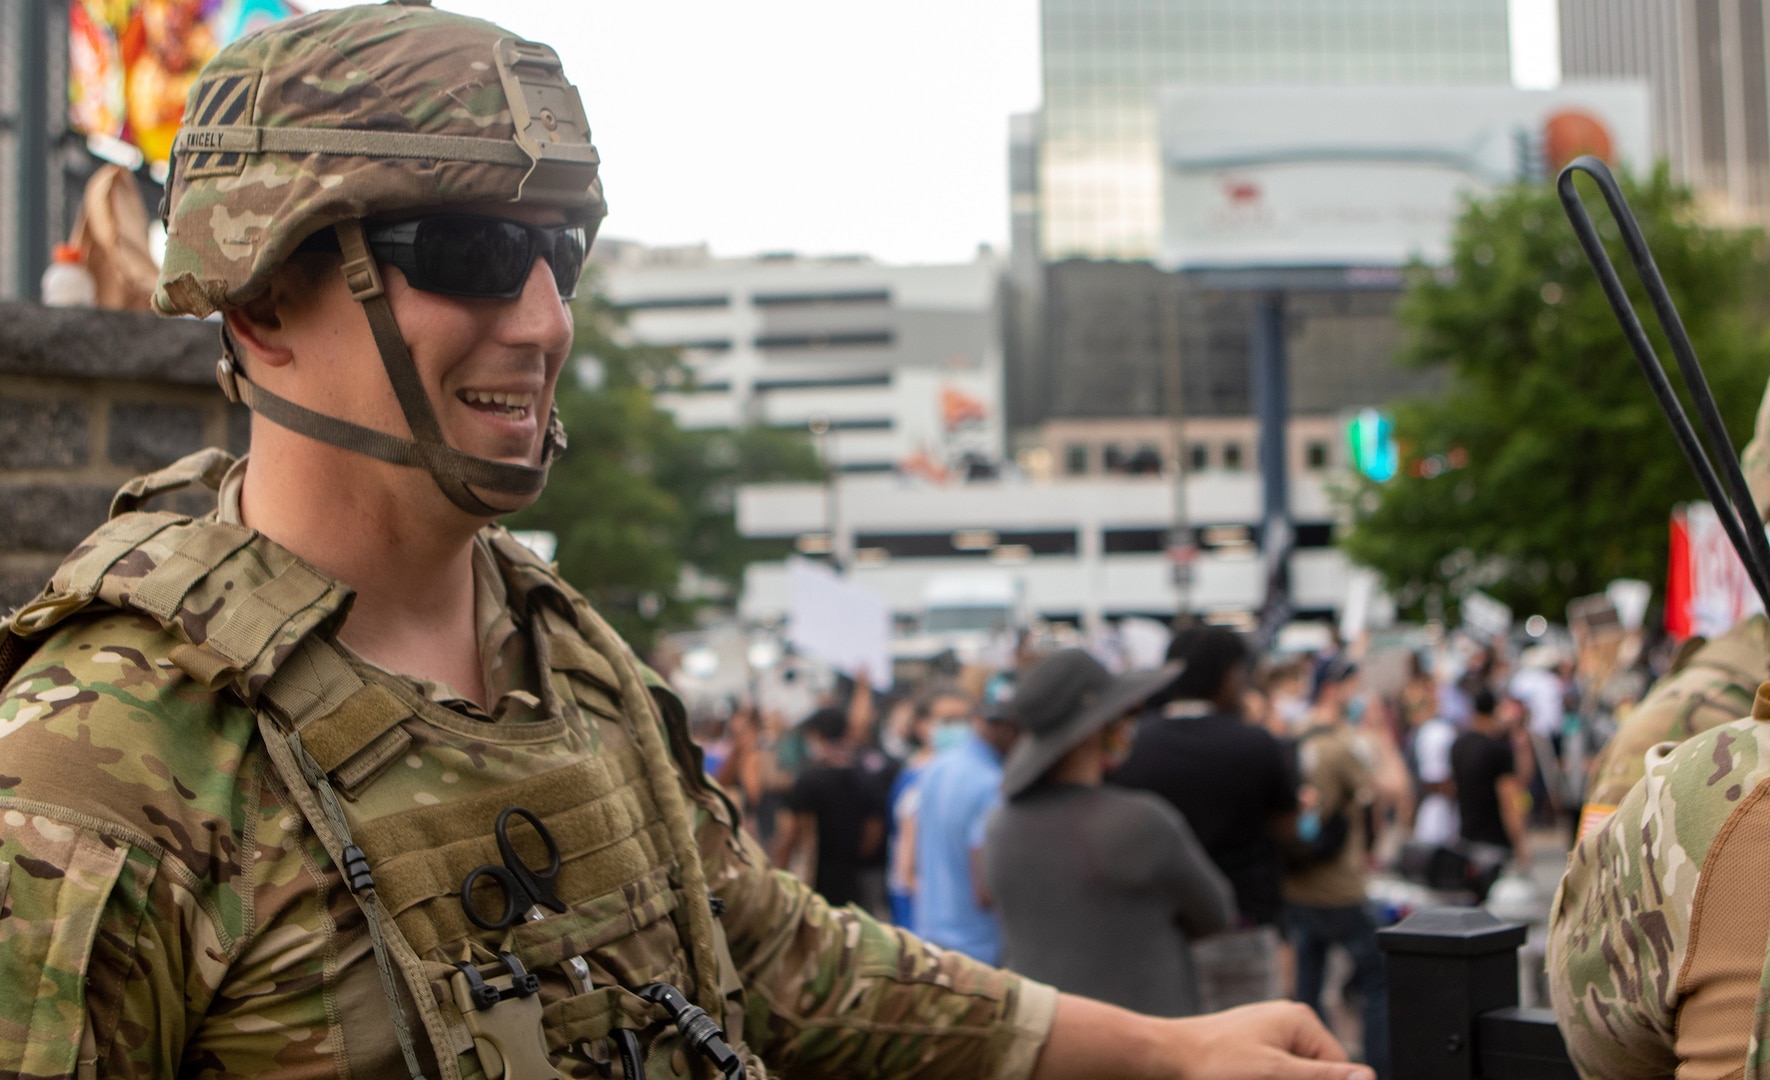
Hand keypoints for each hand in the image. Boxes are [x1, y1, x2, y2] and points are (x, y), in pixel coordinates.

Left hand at [1166, 1002, 1372, 1079]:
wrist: (1165, 1058)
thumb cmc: (1213, 1062)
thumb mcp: (1274, 1073)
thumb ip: (1322, 1078)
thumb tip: (1370, 1077)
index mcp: (1301, 1021)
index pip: (1340, 1068)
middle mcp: (1289, 1023)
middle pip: (1316, 1072)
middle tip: (1261, 1076)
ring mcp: (1270, 1035)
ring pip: (1294, 1074)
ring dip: (1284, 1079)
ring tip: (1249, 1075)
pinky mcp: (1254, 1050)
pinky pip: (1276, 1071)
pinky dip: (1271, 1078)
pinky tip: (1246, 1077)